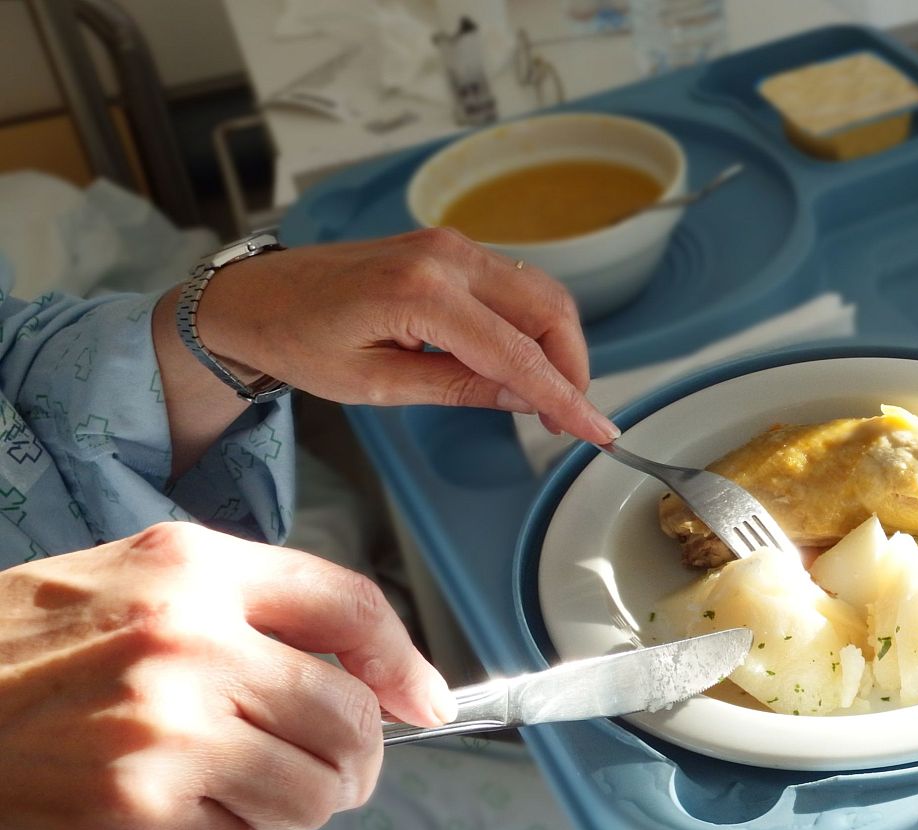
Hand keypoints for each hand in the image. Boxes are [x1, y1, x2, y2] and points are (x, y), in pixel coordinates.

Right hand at [0, 522, 454, 829]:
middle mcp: (189, 639)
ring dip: (287, 809)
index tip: (428, 703)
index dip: (405, 661)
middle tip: (318, 774)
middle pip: (350, 714)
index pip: (350, 604)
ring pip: (313, 791)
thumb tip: (364, 676)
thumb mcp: (126, 587)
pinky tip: (145, 816)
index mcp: (192, 569)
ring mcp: (165, 727)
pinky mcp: (134, 810)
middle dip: (352, 760)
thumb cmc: (10, 658)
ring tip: (223, 794)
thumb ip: (242, 614)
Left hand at [186, 228, 617, 440]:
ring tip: (545, 398)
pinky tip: (520, 363)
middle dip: (572, 367)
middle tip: (569, 420)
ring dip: (557, 346)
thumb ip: (458, 387)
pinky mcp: (451, 247)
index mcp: (420, 293)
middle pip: (548, 310)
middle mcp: (445, 257)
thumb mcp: (376, 385)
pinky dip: (533, 325)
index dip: (565, 397)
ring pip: (541, 293)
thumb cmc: (298, 341)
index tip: (598, 431)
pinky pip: (516, 284)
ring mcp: (451, 245)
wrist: (254, 296)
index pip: (518, 353)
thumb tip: (525, 398)